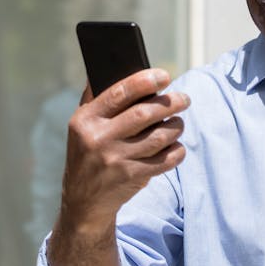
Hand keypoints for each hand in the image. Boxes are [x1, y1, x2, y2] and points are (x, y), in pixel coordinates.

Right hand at [60, 68, 188, 234]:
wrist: (83, 202)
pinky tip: (176, 145)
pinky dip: (177, 151)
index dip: (145, 81)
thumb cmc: (87, 153)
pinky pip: (165, 160)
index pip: (119, 92)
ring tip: (178, 122)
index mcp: (86, 120)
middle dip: (170, 103)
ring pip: (159, 137)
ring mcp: (116, 160)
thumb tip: (109, 63)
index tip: (165, 75)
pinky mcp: (132, 178)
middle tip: (184, 99)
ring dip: (176, 127)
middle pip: (145, 114)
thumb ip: (95, 96)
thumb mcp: (81, 125)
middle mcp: (99, 139)